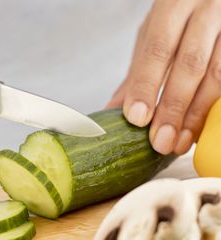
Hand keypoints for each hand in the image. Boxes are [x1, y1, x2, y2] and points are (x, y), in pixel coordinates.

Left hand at [106, 0, 220, 154]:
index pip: (158, 49)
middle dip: (173, 108)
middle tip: (160, 141)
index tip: (137, 118)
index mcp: (174, 6)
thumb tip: (111, 110)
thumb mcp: (155, 34)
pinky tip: (201, 128)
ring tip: (180, 143)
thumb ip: (138, 71)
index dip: (146, 86)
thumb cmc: (181, 16)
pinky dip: (215, 108)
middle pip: (189, 64)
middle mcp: (206, 11)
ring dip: (197, 114)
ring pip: (218, 74)